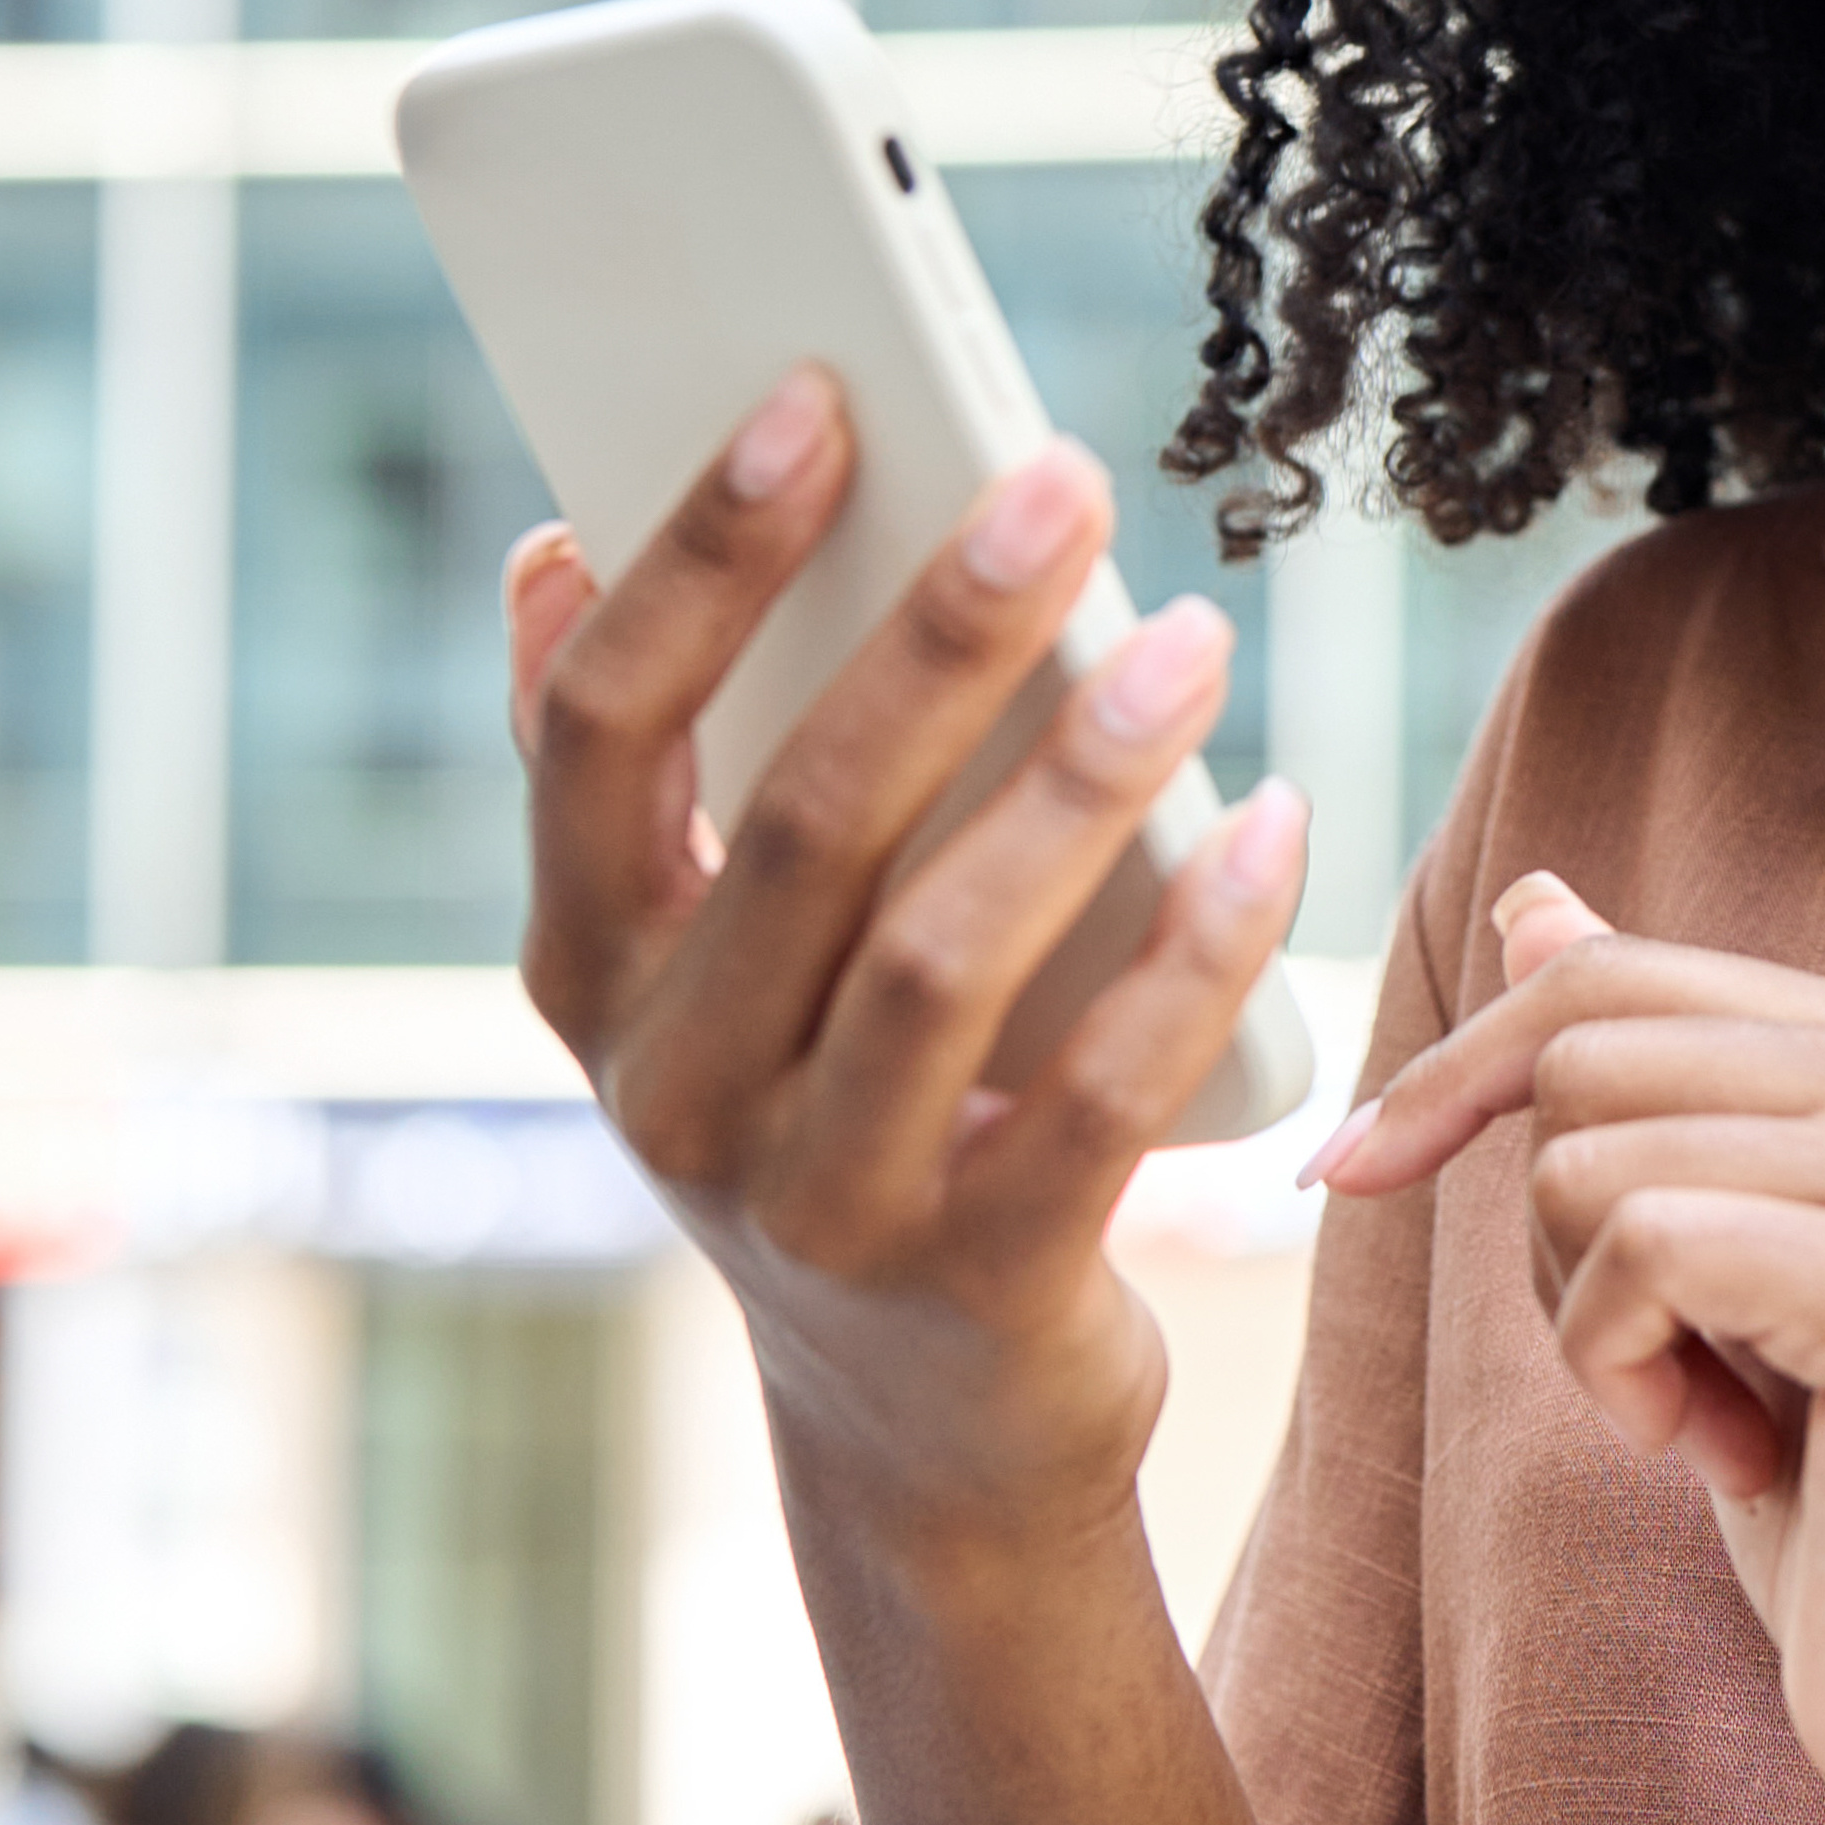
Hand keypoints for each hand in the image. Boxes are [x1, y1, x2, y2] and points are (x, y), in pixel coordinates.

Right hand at [509, 374, 1306, 1571]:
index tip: (822, 395)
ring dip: (1080, 778)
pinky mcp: (976, 1286)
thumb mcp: (702, 963)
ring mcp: (815, 1203)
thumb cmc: (829, 1107)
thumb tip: (553, 547)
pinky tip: (1271, 828)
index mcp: (587, 968)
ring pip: (945, 956)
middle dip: (942, 631)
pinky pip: (1098, 1099)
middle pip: (805, 819)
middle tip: (1063, 481)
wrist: (919, 1429)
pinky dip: (1194, 951)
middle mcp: (669, 1090)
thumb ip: (637, 774)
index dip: (702, 557)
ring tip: (1193, 637)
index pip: (604, 731)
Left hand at [1310, 873, 1824, 1824]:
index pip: (1609, 970)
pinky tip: (1719, 1455)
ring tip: (1707, 1416)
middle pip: (1579, 1054)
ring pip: (1585, 1158)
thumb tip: (1533, 899)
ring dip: (1588, 1322)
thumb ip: (1651, 1075)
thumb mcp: (1716, 1260)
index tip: (1348, 1170)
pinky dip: (1617, 1372)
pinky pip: (1635, 1255)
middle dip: (1549, 1234)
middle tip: (1661, 1367)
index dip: (1458, 1070)